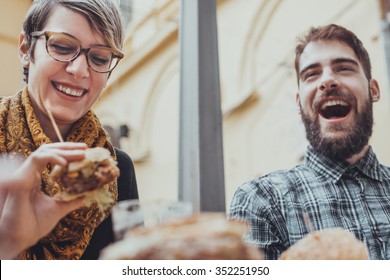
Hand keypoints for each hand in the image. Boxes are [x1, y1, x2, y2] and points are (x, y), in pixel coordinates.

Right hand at [0, 142, 87, 258]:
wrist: (22, 238)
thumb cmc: (35, 224)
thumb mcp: (59, 208)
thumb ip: (71, 200)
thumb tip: (87, 194)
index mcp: (34, 178)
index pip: (50, 157)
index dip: (67, 152)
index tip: (84, 152)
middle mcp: (28, 174)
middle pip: (47, 150)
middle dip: (67, 147)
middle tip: (85, 147)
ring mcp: (23, 175)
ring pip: (42, 152)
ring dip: (63, 151)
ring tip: (80, 154)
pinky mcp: (20, 178)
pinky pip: (36, 160)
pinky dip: (51, 158)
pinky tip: (65, 164)